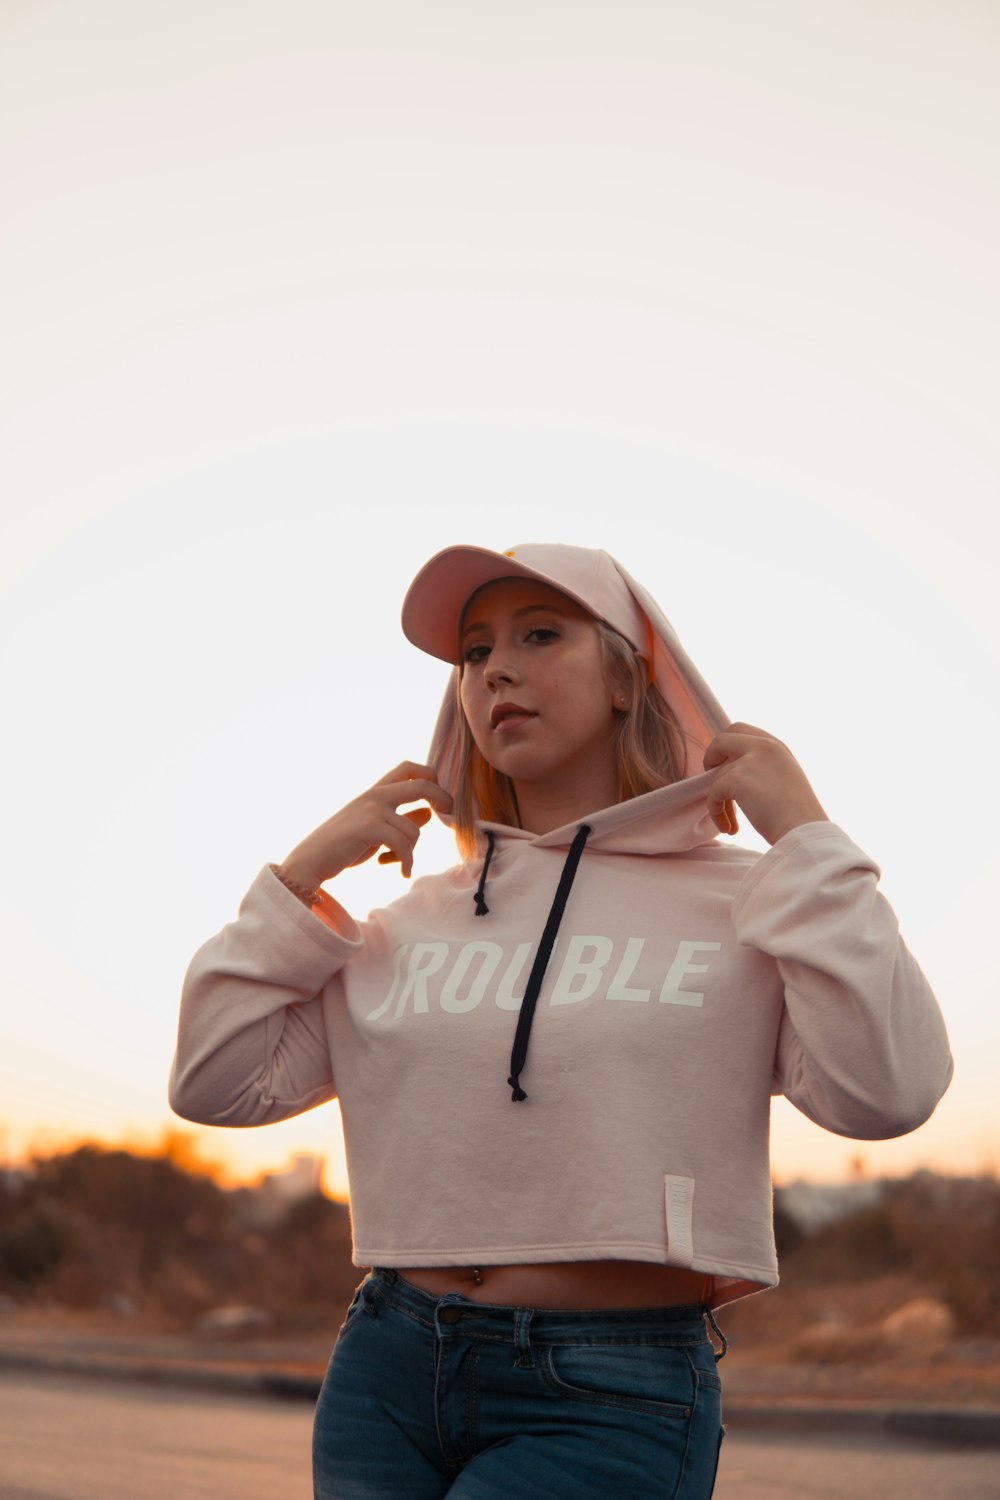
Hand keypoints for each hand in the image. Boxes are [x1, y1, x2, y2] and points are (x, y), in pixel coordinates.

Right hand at [278, 762, 453, 886]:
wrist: (311, 861)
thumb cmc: (342, 846)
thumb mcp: (375, 829)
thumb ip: (401, 818)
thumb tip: (429, 813)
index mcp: (376, 791)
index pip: (410, 768)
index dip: (432, 778)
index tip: (441, 801)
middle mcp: (375, 795)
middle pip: (422, 784)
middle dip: (444, 799)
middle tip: (449, 817)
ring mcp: (371, 809)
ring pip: (414, 829)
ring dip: (411, 852)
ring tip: (397, 862)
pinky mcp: (368, 827)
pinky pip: (404, 844)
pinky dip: (406, 862)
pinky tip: (399, 871)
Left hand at [703, 723, 827, 844]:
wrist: (805, 833)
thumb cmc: (798, 817)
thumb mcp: (785, 780)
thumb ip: (763, 768)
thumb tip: (735, 773)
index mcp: (777, 746)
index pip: (740, 730)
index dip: (726, 748)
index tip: (726, 767)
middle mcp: (764, 746)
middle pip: (722, 739)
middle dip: (711, 758)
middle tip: (715, 783)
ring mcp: (750, 759)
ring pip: (718, 776)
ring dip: (719, 802)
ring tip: (732, 824)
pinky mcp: (737, 777)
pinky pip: (713, 793)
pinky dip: (716, 812)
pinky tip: (730, 828)